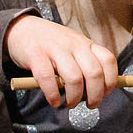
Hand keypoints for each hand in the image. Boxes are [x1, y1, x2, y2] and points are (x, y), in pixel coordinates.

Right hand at [5, 14, 119, 107]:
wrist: (22, 28)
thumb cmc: (51, 44)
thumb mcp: (73, 48)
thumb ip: (86, 63)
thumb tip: (101, 90)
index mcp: (85, 44)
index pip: (108, 60)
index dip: (111, 80)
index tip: (106, 93)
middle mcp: (73, 45)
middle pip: (94, 73)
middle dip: (95, 95)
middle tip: (89, 105)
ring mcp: (55, 48)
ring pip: (74, 78)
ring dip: (74, 98)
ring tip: (69, 104)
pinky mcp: (36, 54)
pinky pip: (48, 78)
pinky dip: (53, 95)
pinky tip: (54, 101)